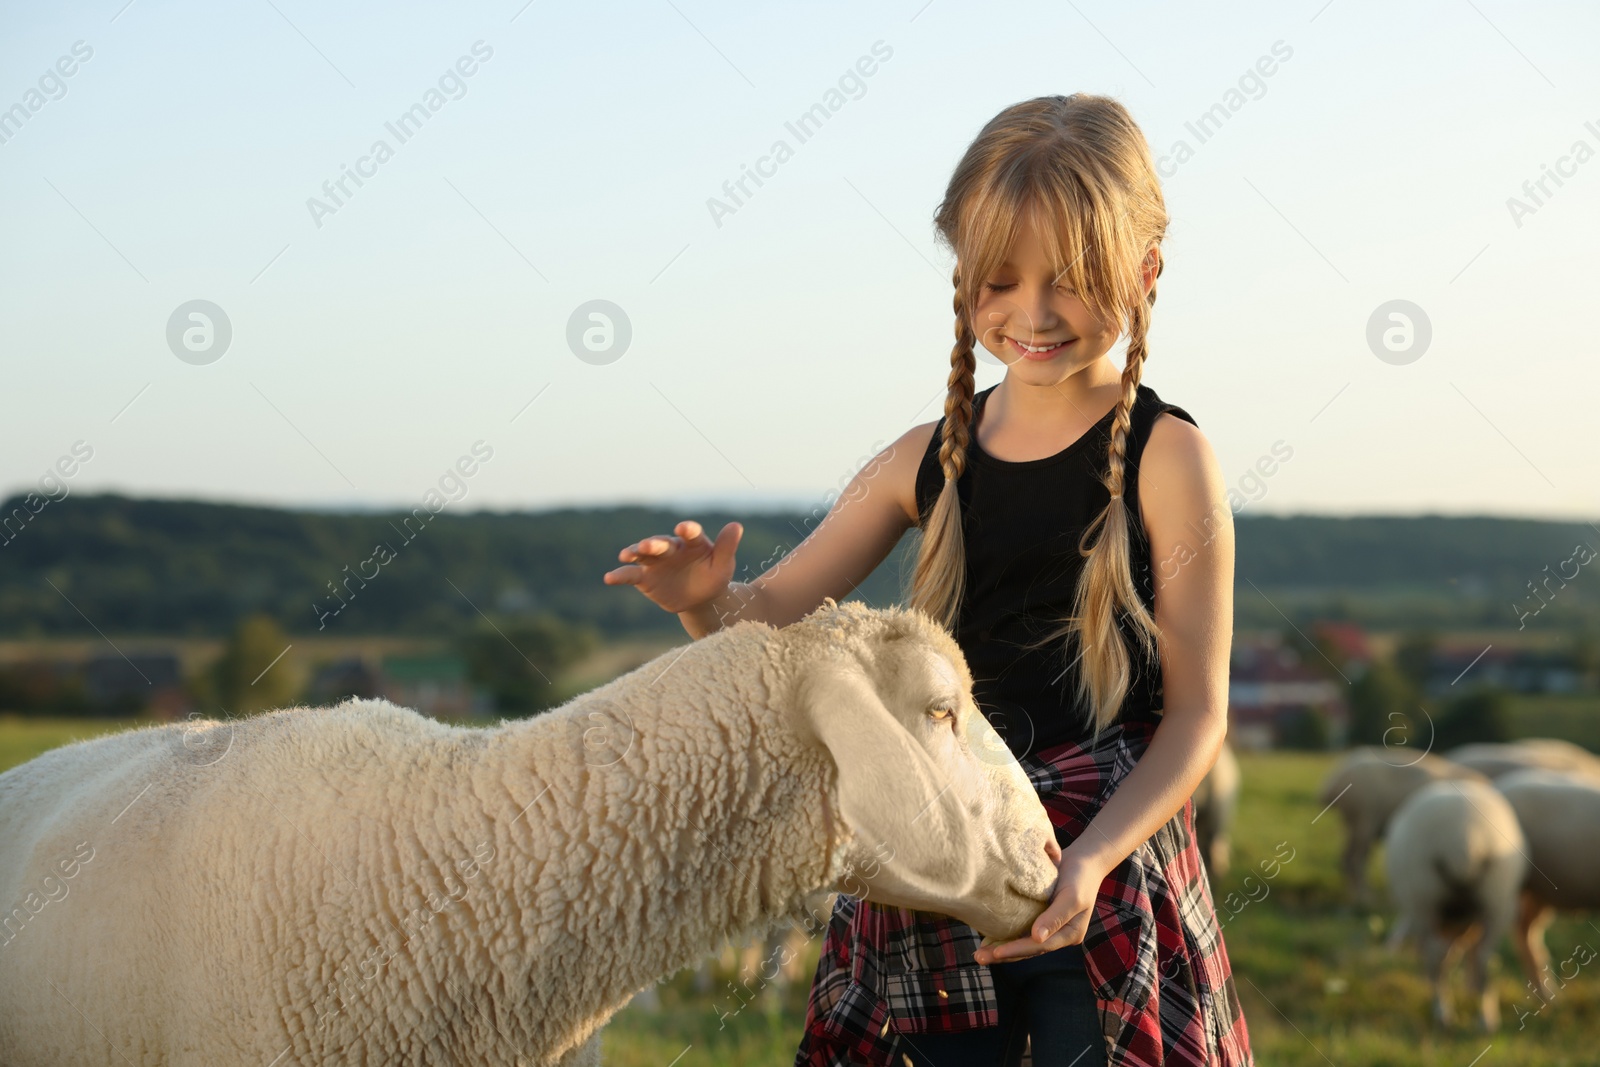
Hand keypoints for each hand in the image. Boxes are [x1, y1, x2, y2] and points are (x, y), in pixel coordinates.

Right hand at [602, 520, 743, 614]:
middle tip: (649, 545)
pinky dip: (619, 575)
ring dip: (635, 552)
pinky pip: (630, 575)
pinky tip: (609, 578)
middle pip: (662, 543)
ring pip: (643, 554)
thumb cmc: (713, 577)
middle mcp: (671, 548)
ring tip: (626, 555)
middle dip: (655, 543)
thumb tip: (736, 526)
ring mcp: (655, 561)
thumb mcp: (723, 565)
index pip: (690, 533)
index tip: (684, 529)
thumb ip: (726, 547)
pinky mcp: (644, 577)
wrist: (699, 598)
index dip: (687, 530)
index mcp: (692, 542)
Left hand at [973, 846, 1106, 964]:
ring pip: (1022, 942)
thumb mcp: (1072, 896)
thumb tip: (1037, 937)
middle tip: (979, 958)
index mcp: (1069, 934)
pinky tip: (988, 938)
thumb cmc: (1080, 877)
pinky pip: (1020, 929)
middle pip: (1028, 949)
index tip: (996, 952)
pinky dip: (1005, 934)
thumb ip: (1055, 917)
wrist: (1083, 861)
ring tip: (979, 954)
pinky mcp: (1039, 916)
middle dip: (1003, 954)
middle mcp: (1057, 934)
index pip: (1040, 946)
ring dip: (1001, 948)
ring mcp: (1048, 927)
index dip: (1017, 950)